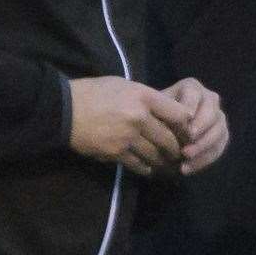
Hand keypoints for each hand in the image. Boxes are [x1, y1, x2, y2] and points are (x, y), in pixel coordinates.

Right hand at [68, 77, 192, 176]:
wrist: (66, 110)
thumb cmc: (95, 92)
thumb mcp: (125, 85)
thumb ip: (147, 98)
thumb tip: (165, 112)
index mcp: (143, 97)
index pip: (178, 114)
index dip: (187, 125)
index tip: (190, 132)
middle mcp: (139, 118)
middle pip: (169, 139)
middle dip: (179, 149)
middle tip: (184, 154)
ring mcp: (128, 138)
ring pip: (156, 155)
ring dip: (165, 161)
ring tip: (170, 164)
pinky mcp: (116, 153)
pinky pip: (139, 165)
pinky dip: (147, 168)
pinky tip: (150, 169)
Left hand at [162, 78, 228, 174]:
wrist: (158, 127)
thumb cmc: (154, 115)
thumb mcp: (153, 110)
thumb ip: (163, 115)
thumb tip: (173, 129)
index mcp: (192, 87)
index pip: (194, 96)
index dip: (190, 112)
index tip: (184, 129)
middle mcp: (209, 98)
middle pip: (212, 114)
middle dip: (200, 134)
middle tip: (185, 150)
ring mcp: (218, 117)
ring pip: (219, 132)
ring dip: (202, 150)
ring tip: (184, 163)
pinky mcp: (221, 134)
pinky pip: (219, 147)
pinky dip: (204, 160)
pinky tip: (187, 169)